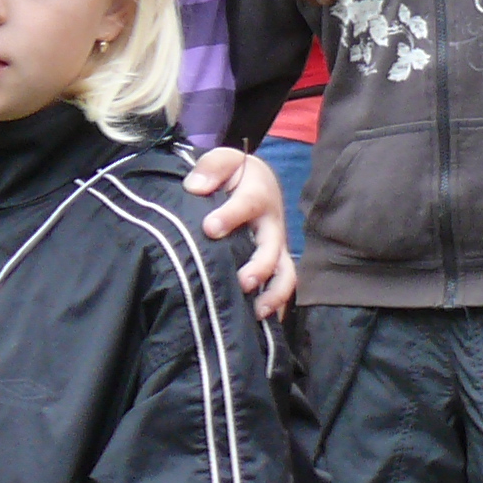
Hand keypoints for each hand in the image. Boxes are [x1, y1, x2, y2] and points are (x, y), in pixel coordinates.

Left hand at [188, 146, 294, 317]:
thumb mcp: (223, 160)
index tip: (210, 227)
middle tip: (243, 281)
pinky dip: (276, 305)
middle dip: (260, 266)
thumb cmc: (235, 174)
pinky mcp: (275, 263)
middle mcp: (272, 224)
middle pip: (273, 247)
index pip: (247, 204)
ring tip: (257, 311)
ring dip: (274, 293)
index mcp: (258, 194)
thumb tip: (196, 187)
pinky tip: (260, 322)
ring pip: (285, 272)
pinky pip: (283, 286)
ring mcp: (276, 246)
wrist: (254, 180)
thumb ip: (210, 168)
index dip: (230, 216)